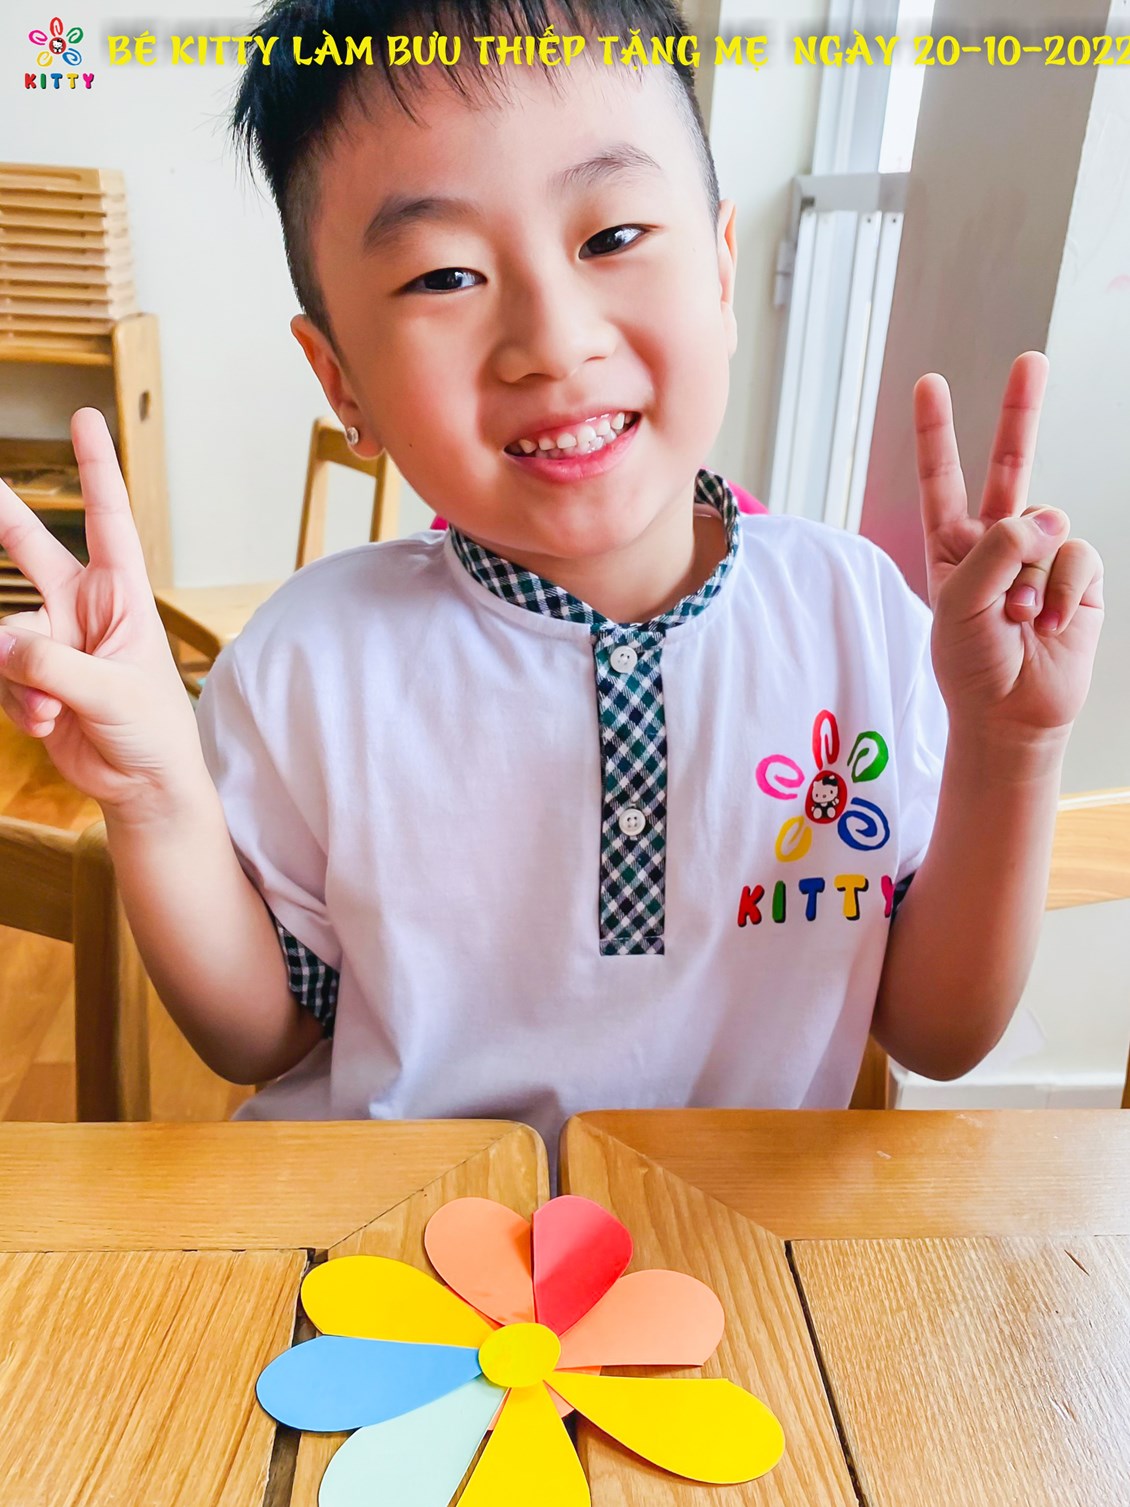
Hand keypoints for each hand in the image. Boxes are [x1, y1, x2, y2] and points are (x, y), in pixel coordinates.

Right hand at [0, 407, 203, 817]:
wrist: (141, 784)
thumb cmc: (152, 730)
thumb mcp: (115, 694)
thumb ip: (55, 667)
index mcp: (122, 595)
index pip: (108, 519)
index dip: (97, 468)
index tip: (85, 417)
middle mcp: (83, 608)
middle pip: (30, 548)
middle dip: (2, 516)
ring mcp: (52, 641)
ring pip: (5, 636)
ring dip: (24, 680)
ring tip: (56, 712)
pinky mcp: (29, 677)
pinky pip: (1, 677)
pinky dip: (19, 704)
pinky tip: (47, 726)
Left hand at [915, 351, 1103, 745]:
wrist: (1010, 714)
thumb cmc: (970, 664)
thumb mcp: (960, 602)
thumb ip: (998, 548)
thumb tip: (1048, 516)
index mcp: (952, 545)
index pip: (941, 479)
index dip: (935, 432)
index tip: (929, 383)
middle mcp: (997, 543)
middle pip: (1010, 466)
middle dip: (1021, 412)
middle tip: (1032, 360)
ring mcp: (1041, 558)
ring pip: (1047, 528)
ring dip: (1032, 578)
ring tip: (1019, 620)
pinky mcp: (1078, 579)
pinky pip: (1077, 558)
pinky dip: (1062, 592)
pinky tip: (1048, 624)